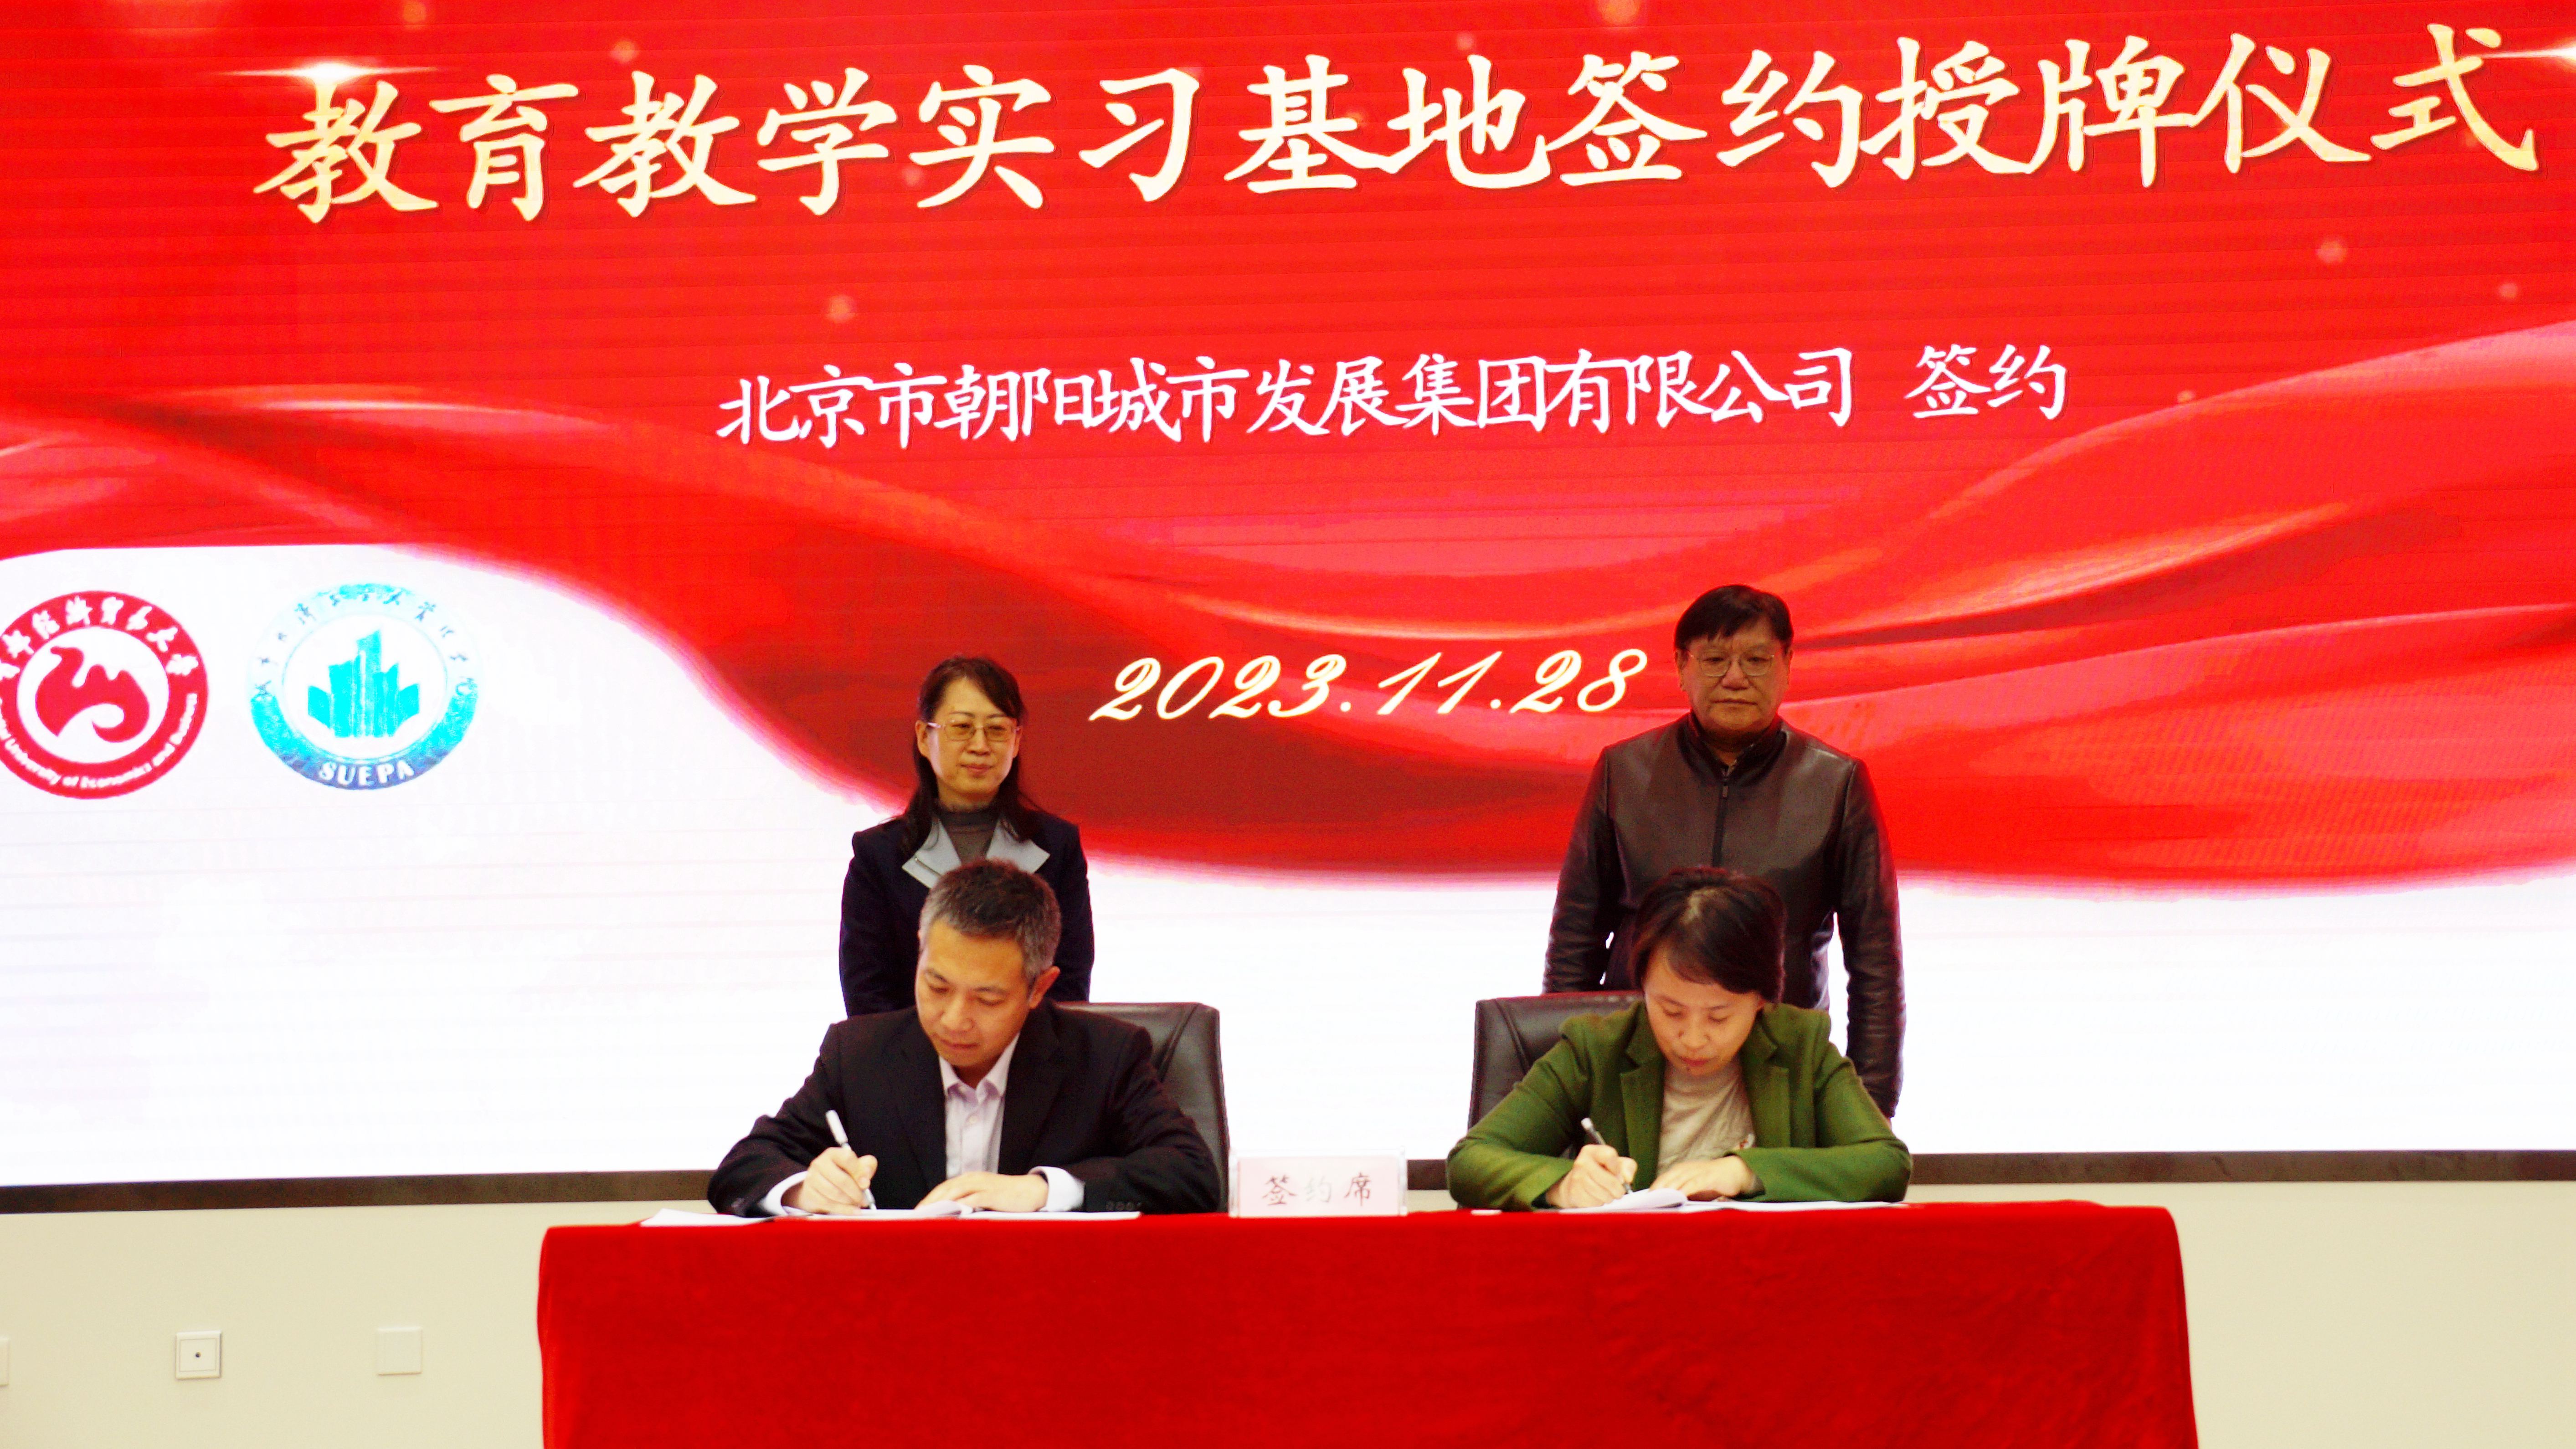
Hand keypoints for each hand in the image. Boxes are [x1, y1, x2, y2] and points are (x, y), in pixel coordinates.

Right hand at [785, 1148, 875, 1214]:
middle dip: (856, 1192)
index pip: (847, 1158)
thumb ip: (867, 1167)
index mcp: (833, 1153)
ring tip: (857, 1204)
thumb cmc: (843, 1173)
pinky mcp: (809, 1193)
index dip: (859, 1172)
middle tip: (864, 1200)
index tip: (866, 1184)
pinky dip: (842, 1209)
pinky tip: (851, 1211)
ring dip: (849, 1202)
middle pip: (842, 1179)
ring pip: (834, 1193)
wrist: (821, 1185)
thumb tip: (865, 1181)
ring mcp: (812, 1178)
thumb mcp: (857, 1165)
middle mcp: (820, 1163)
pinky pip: (827, 1204)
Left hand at [920, 1171, 1048, 1212]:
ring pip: (956, 1191)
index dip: (930, 1198)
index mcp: (971, 1179)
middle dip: (931, 1201)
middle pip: (947, 1188)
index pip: (945, 1187)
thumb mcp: (985, 1197)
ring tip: (929, 1214)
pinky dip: (962, 1205)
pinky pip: (973, 1198)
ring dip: (941, 1202)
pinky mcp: (993, 1193)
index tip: (918, 1211)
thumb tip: (950, 1217)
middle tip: (917, 1214)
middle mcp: (974, 1179)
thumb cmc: (1007, 1198)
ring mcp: (983, 1184)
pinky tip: (953, 1214)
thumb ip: (969, 1203)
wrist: (1031, 1191)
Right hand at [1545, 1143, 1637, 1208]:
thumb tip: (1627, 1178)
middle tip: (1618, 1191)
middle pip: (1610, 1181)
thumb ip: (1627, 1166)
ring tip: (1607, 1194)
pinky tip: (1597, 1198)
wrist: (1576, 1183)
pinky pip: (1594, 1203)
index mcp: (1592, 1151)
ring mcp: (1576, 1178)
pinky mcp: (1574, 1193)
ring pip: (1603, 1194)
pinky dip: (1599, 1204)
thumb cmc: (1601, 1172)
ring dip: (1609, 1198)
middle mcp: (1582, 1162)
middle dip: (1618, 1190)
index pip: (1609, 1155)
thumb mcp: (1615, 1163)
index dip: (1618, 1168)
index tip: (1620, 1176)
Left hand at [1652, 1155, 1759, 1200]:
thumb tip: (1664, 1209)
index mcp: (1678, 1171)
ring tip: (1659, 1204)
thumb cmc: (1710, 1182)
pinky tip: (1679, 1198)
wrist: (1733, 1172)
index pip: (1660, 1181)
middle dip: (1656, 1194)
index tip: (1642, 1204)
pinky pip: (1693, 1184)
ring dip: (1668, 1193)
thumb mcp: (1692, 1188)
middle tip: (1648, 1206)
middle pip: (1665, 1181)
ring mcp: (1695, 1172)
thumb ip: (1679, 1195)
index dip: (1652, 1192)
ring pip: (1677, 1182)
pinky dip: (1685, 1190)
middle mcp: (1684, 1169)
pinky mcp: (1707, 1177)